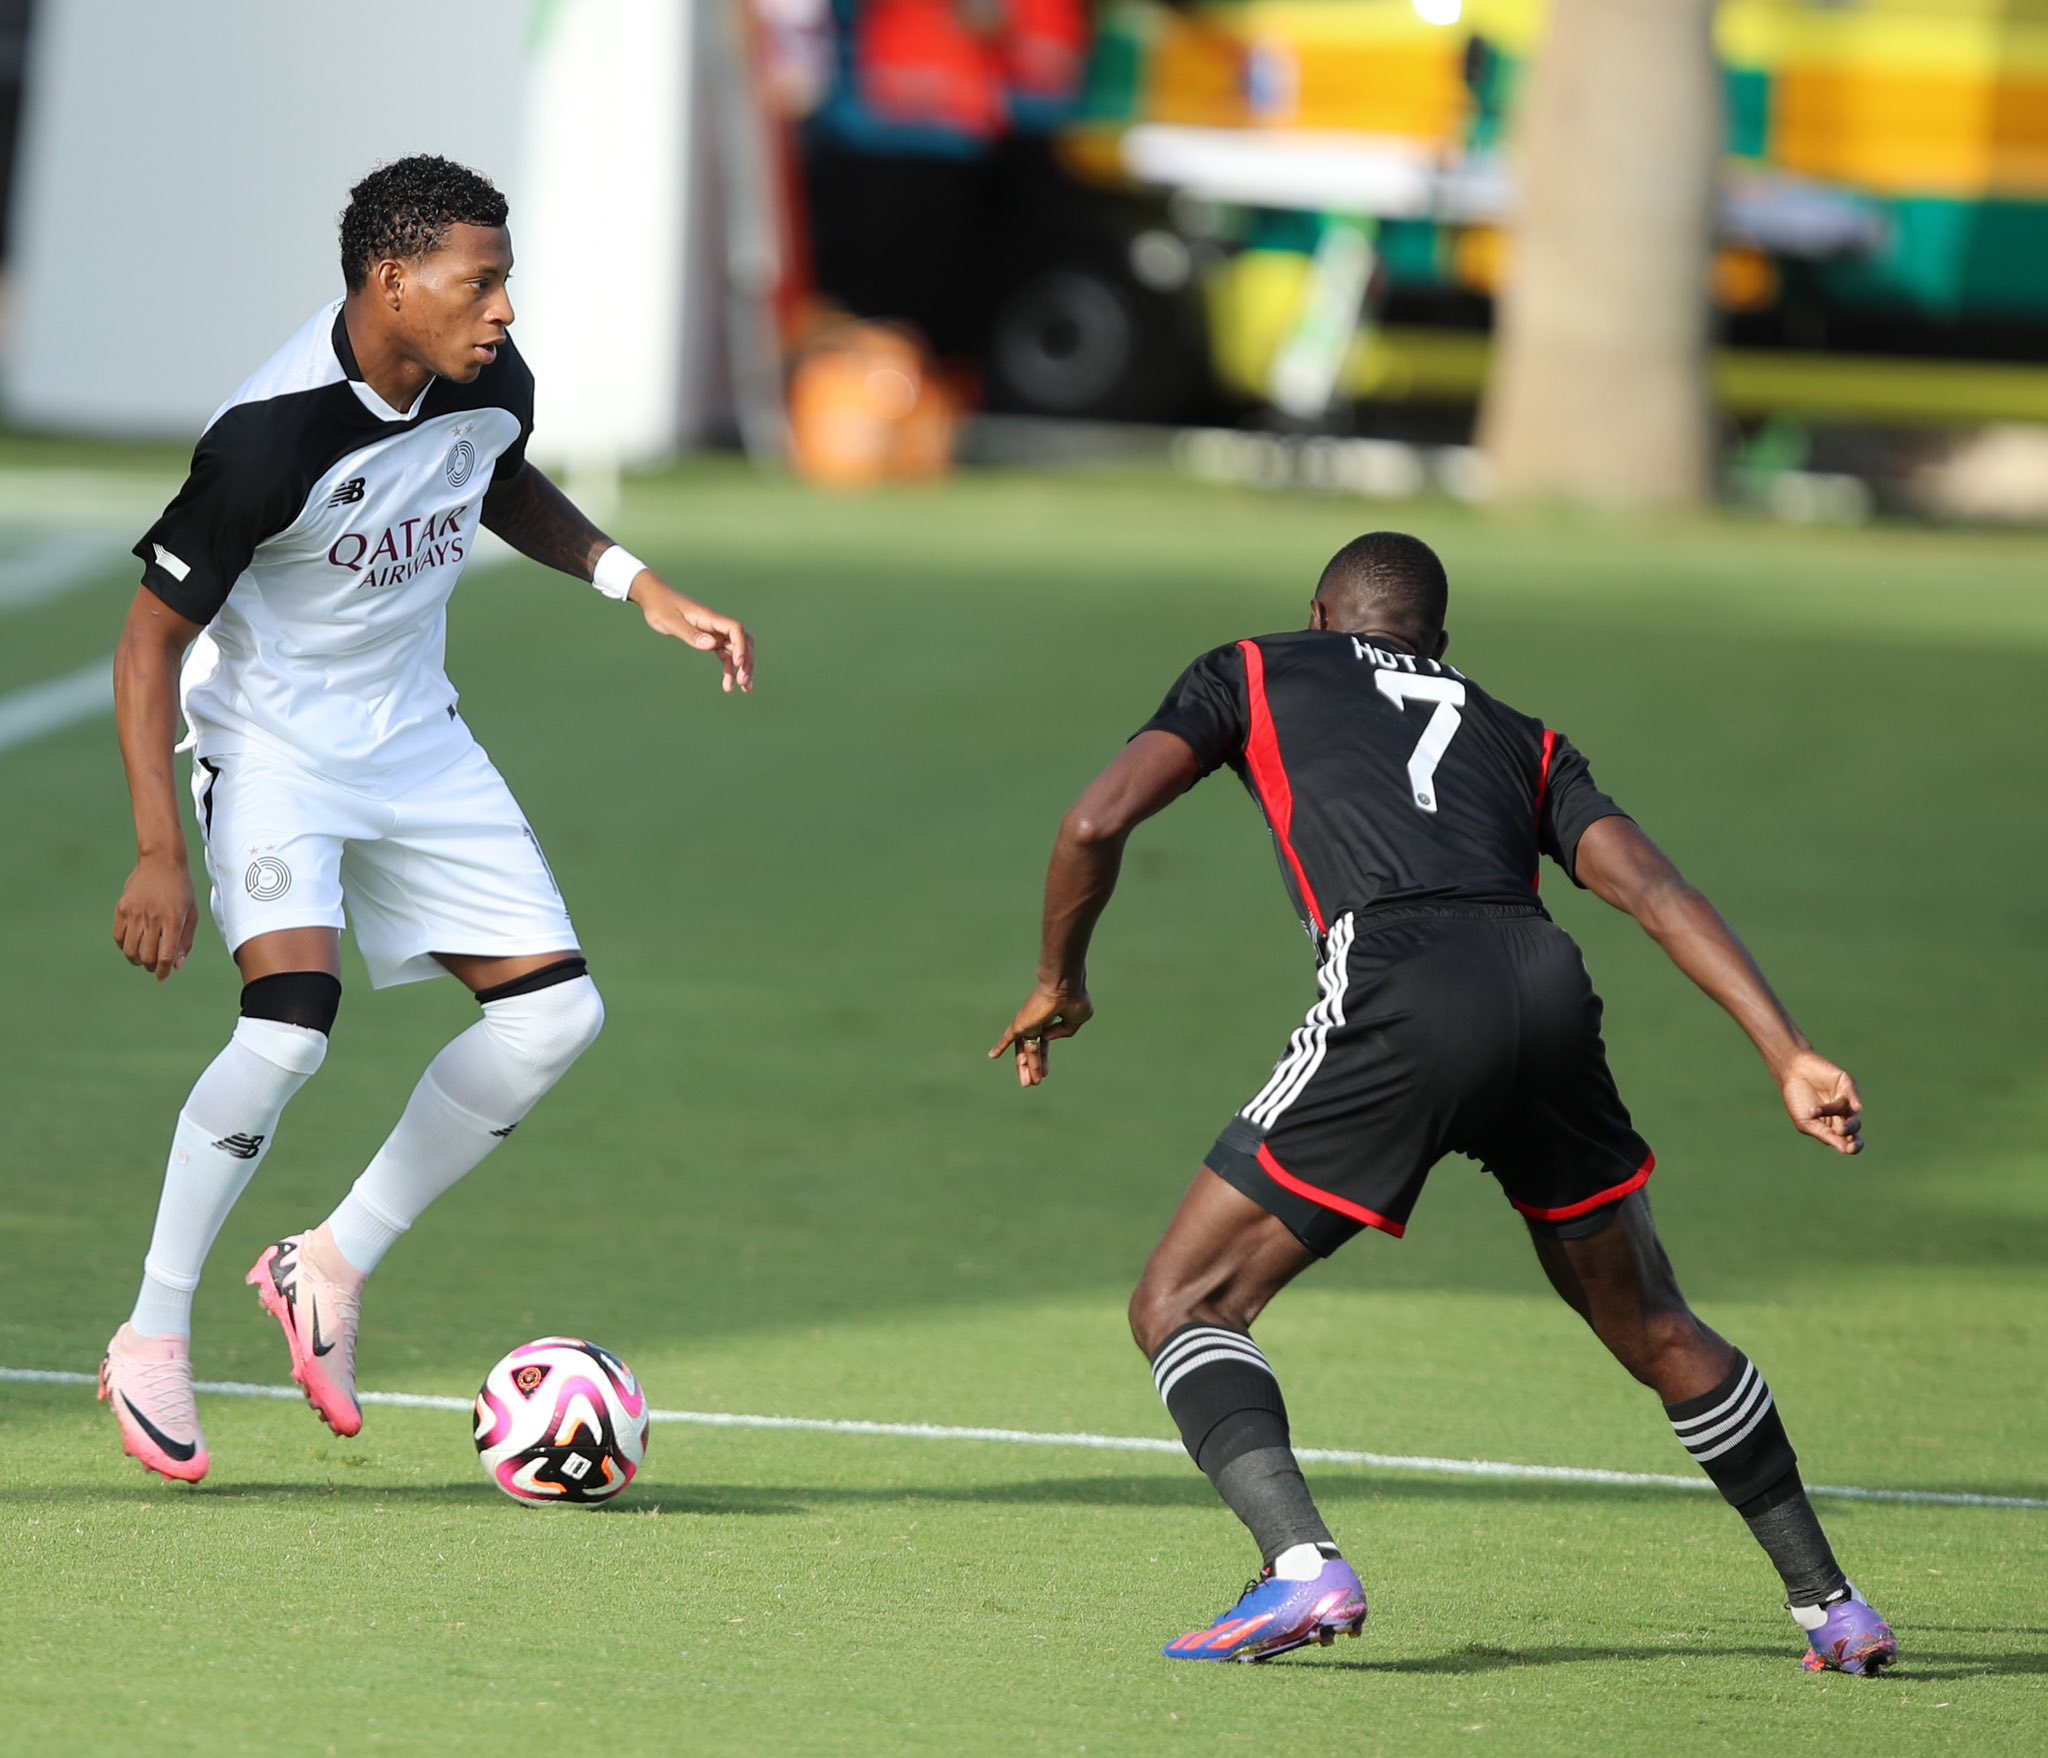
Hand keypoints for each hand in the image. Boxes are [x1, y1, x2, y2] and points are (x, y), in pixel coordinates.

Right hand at [114, 854, 196, 981]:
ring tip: (142, 958)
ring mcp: (135, 913)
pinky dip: (124, 946)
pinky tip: (132, 944)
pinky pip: (118, 936)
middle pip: (146, 956)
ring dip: (135, 959)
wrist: (161, 862)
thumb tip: (177, 967)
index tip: (162, 977)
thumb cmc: (181, 890)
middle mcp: (153, 918)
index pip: (165, 956)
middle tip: (153, 966)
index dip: (163, 971)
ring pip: (129, 950)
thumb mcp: (192, 913)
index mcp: (174, 920)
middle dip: (149, 967)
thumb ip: (186, 941)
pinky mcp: (122, 908)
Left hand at [629, 574, 753, 692]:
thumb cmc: (660, 606)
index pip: (735, 630)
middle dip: (747, 661)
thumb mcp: (671, 622)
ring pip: (736, 650)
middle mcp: (716, 625)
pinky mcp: (708, 639)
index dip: (741, 646)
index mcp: (709, 618)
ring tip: (745, 689)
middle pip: (743, 641)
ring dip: (743, 668)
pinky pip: (724, 654)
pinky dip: (729, 668)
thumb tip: (712, 645)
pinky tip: (729, 684)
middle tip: (744, 682)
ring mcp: (714, 632)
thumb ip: (691, 634)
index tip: (737, 664)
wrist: (653, 597)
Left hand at [989, 982, 1093, 1088]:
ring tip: (1027, 1084)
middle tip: (1031, 1084)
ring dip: (1024, 1067)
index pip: (1044, 1043)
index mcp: (1051, 1019)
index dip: (1044, 1059)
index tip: (1045, 1074)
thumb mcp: (1076, 1021)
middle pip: (1031, 1050)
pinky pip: (1008, 1038)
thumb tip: (1047, 1038)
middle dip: (1032, 1067)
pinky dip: (1000, 1046)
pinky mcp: (1021, 1024)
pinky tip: (992, 1055)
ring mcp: (1027, 1024)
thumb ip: (1064, 1032)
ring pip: (1023, 1050)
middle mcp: (1036, 1022)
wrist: (1064, 987)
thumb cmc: (1074, 999)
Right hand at [1776, 1049, 1863, 1154]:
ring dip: (1832, 1112)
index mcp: (1833, 1128)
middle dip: (1849, 1131)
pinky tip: (1856, 1107)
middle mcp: (1843, 1115)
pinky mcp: (1846, 1084)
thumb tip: (1844, 1150)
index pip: (1849, 1141)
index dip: (1852, 1146)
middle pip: (1854, 1127)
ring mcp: (1846, 1099)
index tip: (1849, 1148)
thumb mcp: (1806, 1123)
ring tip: (1814, 1110)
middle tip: (1839, 1130)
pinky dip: (1855, 1101)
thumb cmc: (1797, 1099)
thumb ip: (1825, 1135)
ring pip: (1850, 1112)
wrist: (1791, 1072)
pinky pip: (1853, 1095)